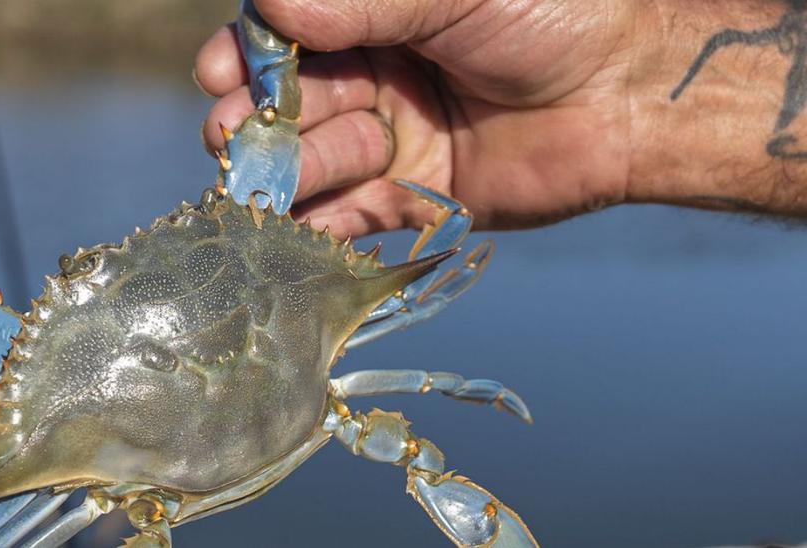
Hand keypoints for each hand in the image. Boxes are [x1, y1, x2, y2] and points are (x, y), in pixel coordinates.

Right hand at [197, 0, 638, 232]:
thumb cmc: (552, 16)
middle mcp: (370, 76)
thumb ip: (361, 2)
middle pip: (286, 104)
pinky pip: (348, 215)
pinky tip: (293, 229)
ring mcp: (388, 139)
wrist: (631, 94)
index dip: (246, 54)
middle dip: (256, 119)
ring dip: (290, 170)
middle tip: (231, 133)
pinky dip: (318, 225)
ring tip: (272, 177)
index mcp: (373, 16)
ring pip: (312, 161)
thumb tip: (271, 6)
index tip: (221, 69)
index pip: (285, 36)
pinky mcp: (410, 198)